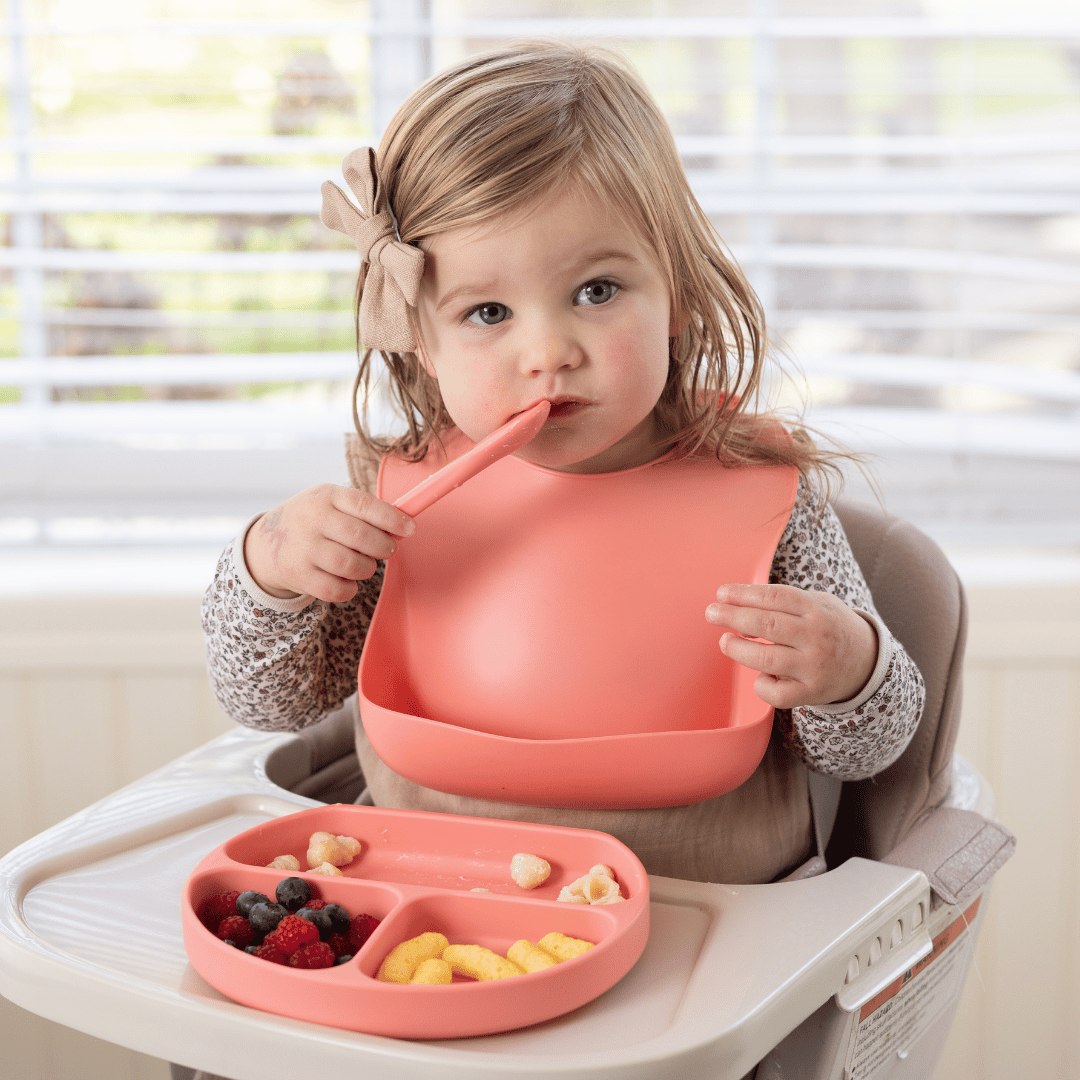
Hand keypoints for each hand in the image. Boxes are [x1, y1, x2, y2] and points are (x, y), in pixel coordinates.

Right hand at [243, 484, 414, 602]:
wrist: (266, 543)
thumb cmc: (314, 521)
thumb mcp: (332, 502)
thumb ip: (365, 512)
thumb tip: (403, 528)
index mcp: (326, 496)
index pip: (364, 505)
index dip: (391, 518)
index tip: (410, 529)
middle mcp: (313, 520)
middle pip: (360, 537)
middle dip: (383, 547)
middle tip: (386, 550)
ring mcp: (304, 548)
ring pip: (351, 565)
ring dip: (367, 568)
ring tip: (364, 564)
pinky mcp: (299, 575)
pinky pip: (337, 589)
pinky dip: (349, 588)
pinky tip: (347, 579)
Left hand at [705, 583, 877, 708]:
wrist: (866, 662)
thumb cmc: (829, 626)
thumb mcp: (817, 603)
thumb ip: (782, 602)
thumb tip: (737, 606)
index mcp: (816, 610)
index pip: (774, 597)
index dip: (743, 594)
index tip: (721, 594)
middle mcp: (816, 638)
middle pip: (766, 625)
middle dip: (733, 617)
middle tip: (711, 613)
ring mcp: (814, 667)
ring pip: (766, 660)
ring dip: (738, 650)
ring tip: (725, 641)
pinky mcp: (810, 693)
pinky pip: (776, 694)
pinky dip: (761, 685)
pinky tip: (760, 674)